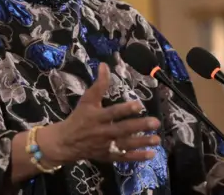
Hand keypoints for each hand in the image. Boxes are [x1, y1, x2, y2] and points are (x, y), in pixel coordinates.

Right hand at [40, 63, 160, 163]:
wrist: (66, 142)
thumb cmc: (79, 118)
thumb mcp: (87, 100)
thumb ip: (99, 84)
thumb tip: (105, 65)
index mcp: (96, 117)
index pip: (112, 113)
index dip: (125, 109)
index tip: (139, 105)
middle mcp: (102, 132)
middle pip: (122, 129)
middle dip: (139, 127)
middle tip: (156, 123)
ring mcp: (106, 146)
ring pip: (126, 145)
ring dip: (142, 142)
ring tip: (157, 139)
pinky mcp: (108, 156)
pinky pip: (124, 157)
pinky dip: (137, 157)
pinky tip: (152, 154)